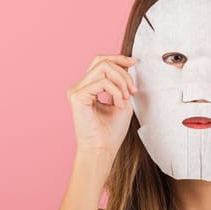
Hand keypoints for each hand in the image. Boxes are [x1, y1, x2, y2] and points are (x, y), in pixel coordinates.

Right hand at [67, 54, 137, 172]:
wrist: (102, 150)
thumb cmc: (111, 132)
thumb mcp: (122, 101)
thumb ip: (122, 83)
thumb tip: (127, 65)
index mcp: (88, 87)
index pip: (101, 62)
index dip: (118, 58)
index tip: (134, 62)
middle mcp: (79, 87)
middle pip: (101, 61)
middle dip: (123, 70)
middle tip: (132, 89)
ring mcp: (76, 91)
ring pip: (103, 68)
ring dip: (121, 81)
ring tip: (126, 97)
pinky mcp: (77, 96)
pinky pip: (102, 82)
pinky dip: (116, 91)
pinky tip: (119, 104)